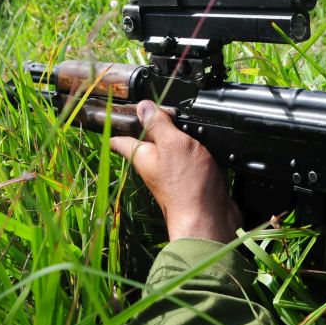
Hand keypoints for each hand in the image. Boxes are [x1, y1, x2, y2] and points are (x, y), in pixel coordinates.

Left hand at [110, 100, 240, 242]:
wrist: (208, 218)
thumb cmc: (187, 185)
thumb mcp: (172, 144)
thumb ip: (159, 124)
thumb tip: (143, 106)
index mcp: (141, 155)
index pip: (121, 139)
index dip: (119, 124)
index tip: (117, 113)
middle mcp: (153, 165)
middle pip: (147, 141)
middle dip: (154, 124)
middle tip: (164, 107)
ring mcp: (171, 174)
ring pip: (170, 149)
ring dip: (178, 136)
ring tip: (187, 120)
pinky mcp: (190, 180)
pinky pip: (188, 160)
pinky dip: (195, 149)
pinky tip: (206, 142)